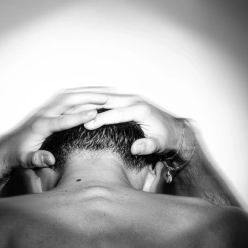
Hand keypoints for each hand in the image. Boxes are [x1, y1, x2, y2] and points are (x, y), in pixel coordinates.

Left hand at [0, 88, 112, 169]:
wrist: (6, 148)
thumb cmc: (18, 156)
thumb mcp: (25, 161)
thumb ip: (36, 159)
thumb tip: (49, 159)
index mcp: (40, 126)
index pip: (62, 120)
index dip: (78, 116)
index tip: (94, 112)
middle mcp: (43, 113)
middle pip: (68, 100)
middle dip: (89, 97)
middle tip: (108, 97)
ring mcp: (45, 109)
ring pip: (69, 95)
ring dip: (88, 91)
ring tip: (107, 91)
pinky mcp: (48, 108)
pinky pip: (67, 97)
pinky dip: (81, 93)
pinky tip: (94, 93)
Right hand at [67, 93, 183, 155]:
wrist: (175, 130)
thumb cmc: (166, 138)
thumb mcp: (159, 145)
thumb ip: (148, 146)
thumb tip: (135, 148)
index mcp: (140, 110)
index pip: (116, 113)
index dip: (100, 119)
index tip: (87, 125)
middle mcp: (135, 101)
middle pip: (107, 101)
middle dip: (89, 107)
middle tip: (72, 113)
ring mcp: (131, 99)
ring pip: (105, 98)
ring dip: (89, 102)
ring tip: (72, 108)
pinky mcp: (128, 101)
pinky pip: (108, 100)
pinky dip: (95, 103)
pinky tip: (82, 107)